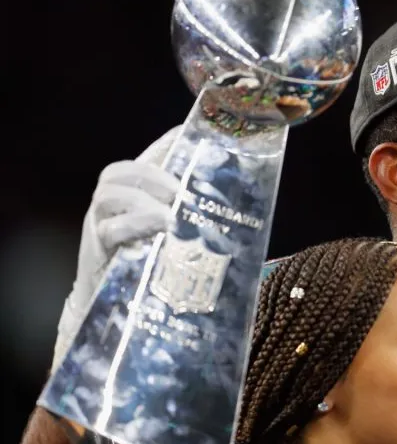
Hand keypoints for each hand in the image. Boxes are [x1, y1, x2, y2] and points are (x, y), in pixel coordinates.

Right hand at [51, 126, 182, 373]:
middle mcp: (115, 203)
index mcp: (139, 194)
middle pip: (122, 170)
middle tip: (182, 191)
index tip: (195, 133)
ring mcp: (100, 223)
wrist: (121, 310)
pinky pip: (109, 228)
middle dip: (155, 175)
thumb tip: (254, 208)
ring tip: (171, 213)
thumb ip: (202, 219)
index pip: (153, 156)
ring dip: (145, 199)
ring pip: (111, 193)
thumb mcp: (182, 238)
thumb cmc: (158, 269)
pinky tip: (159, 230)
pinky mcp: (95, 248)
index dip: (171, 142)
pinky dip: (135, 225)